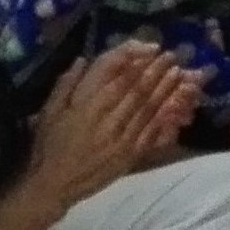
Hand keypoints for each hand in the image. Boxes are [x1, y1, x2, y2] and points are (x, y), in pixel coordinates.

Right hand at [28, 43, 200, 210]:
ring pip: (149, 109)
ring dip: (167, 89)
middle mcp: (107, 118)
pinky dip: (167, 118)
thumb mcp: (49, 109)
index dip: (135, 58)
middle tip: (172, 55)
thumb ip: (67, 82)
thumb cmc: (49, 144)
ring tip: (181, 73)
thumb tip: (84, 58)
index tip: (150, 46)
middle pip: (137, 89)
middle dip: (156, 70)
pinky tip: (179, 107)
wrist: (54, 183)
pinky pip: (153, 133)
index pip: (114, 74)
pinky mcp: (131, 154)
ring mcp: (122, 137)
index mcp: (86, 104)